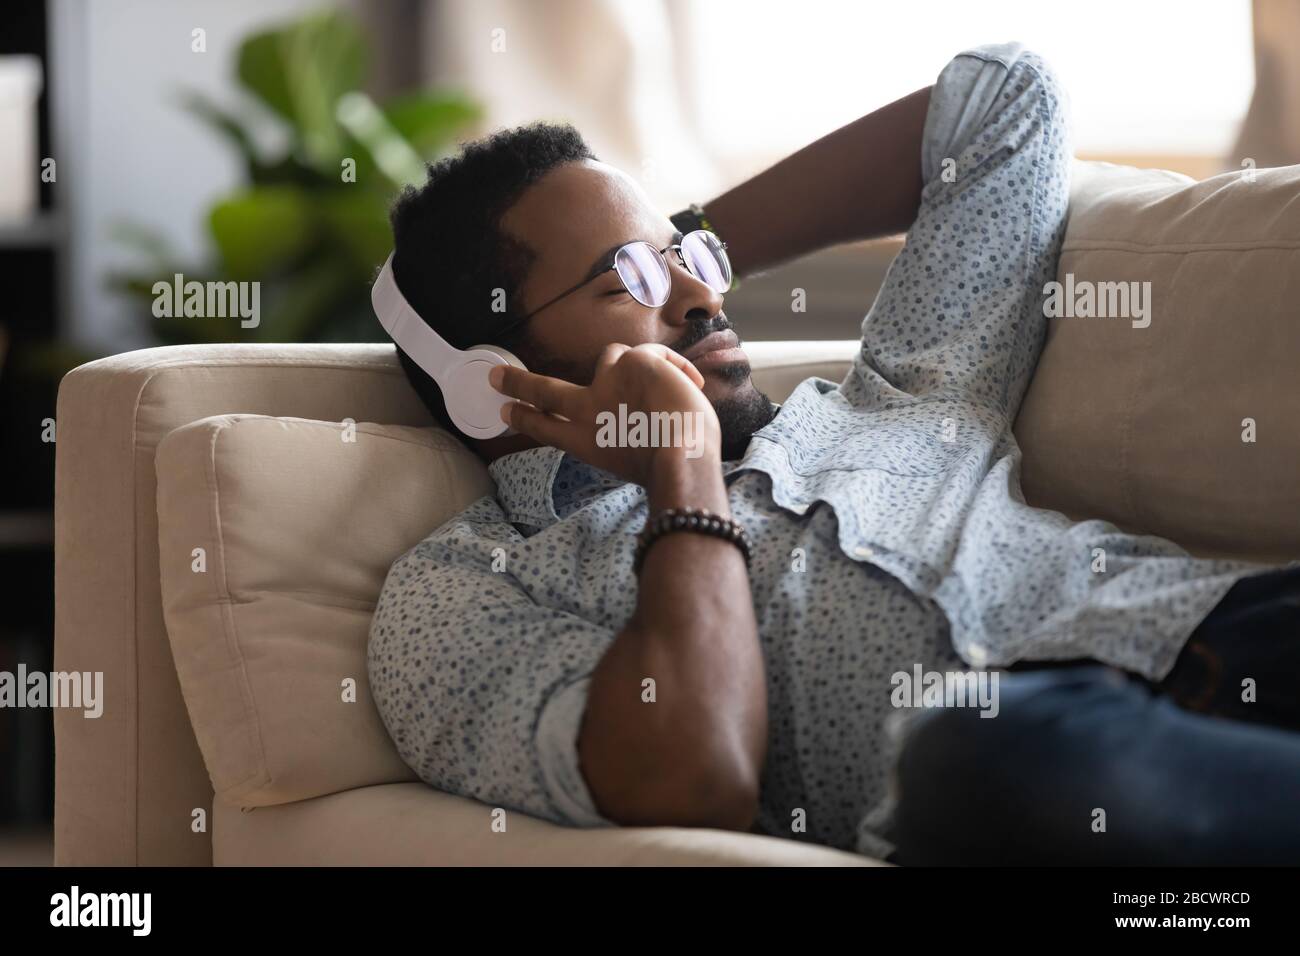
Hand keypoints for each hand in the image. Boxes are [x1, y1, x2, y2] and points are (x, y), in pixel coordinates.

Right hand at [489, 342, 721, 487]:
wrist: (681, 459)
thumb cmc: (672, 469)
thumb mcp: (635, 460)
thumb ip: (624, 437)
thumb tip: (642, 417)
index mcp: (586, 442)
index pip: (546, 428)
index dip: (524, 419)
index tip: (505, 412)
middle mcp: (589, 411)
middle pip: (544, 392)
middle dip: (518, 383)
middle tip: (498, 378)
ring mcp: (607, 382)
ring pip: (611, 356)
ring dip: (633, 365)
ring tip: (659, 384)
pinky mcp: (633, 361)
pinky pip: (654, 353)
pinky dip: (674, 367)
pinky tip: (691, 385)